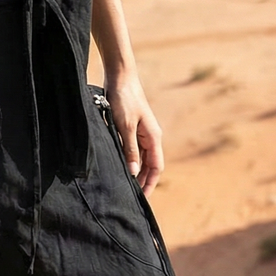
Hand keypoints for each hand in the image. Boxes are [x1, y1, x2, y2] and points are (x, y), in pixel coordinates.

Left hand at [106, 73, 164, 192]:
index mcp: (153, 137)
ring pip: (140, 158)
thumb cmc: (124, 99)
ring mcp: (141, 132)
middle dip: (142, 181)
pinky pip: (132, 149)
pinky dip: (128, 160)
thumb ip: (130, 149)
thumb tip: (134, 172)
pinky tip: (120, 167)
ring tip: (125, 186)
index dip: (150, 183)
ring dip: (135, 172)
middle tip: (131, 198)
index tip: (142, 198)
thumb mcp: (125, 126)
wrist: (120, 76)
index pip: (156, 167)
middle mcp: (149, 136)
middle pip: (149, 165)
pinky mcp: (130, 127)